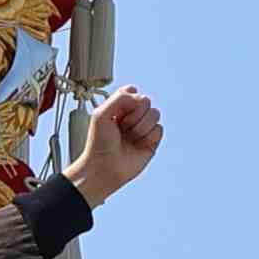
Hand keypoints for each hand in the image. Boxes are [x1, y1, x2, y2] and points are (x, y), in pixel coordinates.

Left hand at [61, 86, 162, 203]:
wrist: (104, 167)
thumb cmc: (99, 143)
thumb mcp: (101, 114)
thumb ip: (120, 97)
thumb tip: (140, 98)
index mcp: (120, 107)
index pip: (133, 91)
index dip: (128, 101)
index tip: (116, 114)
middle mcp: (133, 115)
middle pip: (146, 101)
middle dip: (133, 116)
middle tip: (121, 128)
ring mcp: (143, 128)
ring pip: (155, 114)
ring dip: (140, 128)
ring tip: (129, 139)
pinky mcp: (152, 141)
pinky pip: (159, 129)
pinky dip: (148, 138)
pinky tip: (137, 145)